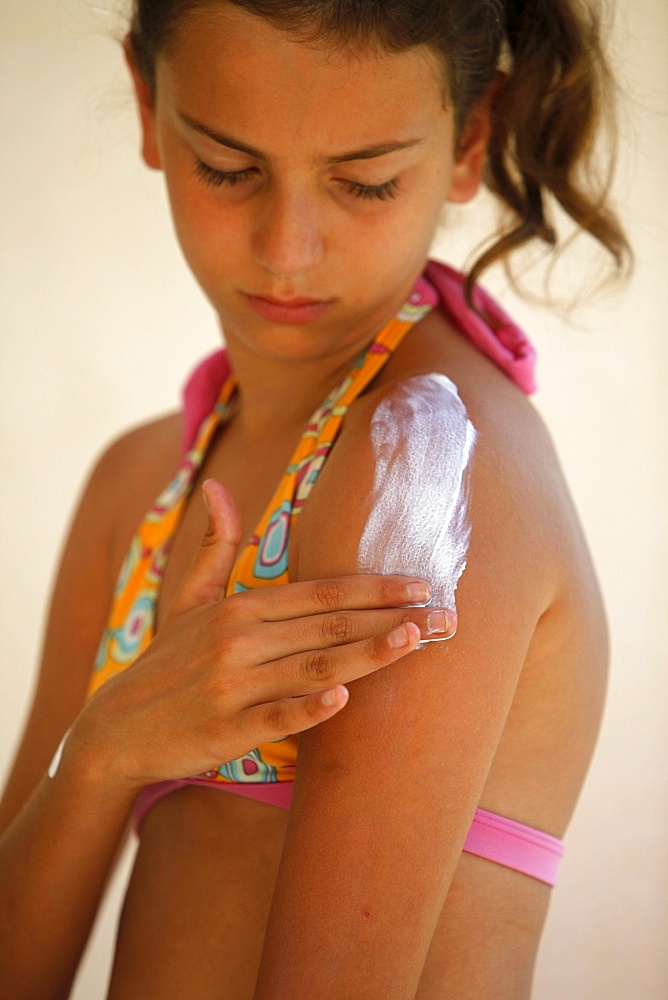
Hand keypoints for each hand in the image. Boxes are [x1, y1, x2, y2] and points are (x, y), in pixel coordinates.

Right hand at [74, 480, 454, 789]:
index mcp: (238, 609)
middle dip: (391, 618)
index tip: (422, 584)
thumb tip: (215, 486)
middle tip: (447, 616)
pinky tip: (343, 697)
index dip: (374, 588)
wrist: (115, 728)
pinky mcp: (223, 729)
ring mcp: (231, 685)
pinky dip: (307, 708)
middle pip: (327, 625)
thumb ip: (215, 546)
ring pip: (312, 665)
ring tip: (415, 640)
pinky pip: (274, 717)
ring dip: (367, 653)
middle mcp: (237, 641)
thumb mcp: (188, 600)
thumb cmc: (166, 662)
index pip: (320, 593)